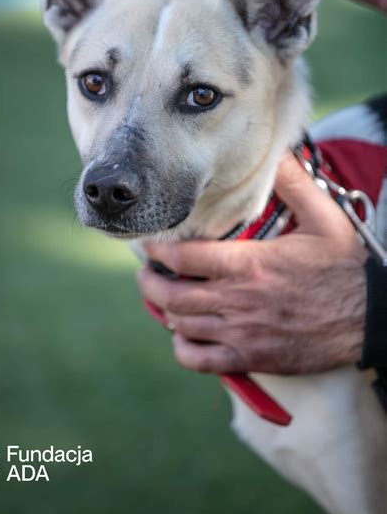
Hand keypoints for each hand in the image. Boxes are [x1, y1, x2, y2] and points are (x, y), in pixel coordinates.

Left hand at [137, 155, 367, 374]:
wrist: (370, 318)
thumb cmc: (345, 268)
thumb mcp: (326, 218)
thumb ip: (294, 184)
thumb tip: (276, 153)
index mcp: (249, 264)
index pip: (182, 257)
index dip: (159, 251)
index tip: (152, 246)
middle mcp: (237, 300)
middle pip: (170, 294)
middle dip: (150, 281)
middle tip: (148, 272)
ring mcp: (241, 333)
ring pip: (179, 326)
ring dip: (165, 310)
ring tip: (164, 297)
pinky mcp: (249, 358)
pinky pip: (199, 360)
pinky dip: (183, 348)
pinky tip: (186, 335)